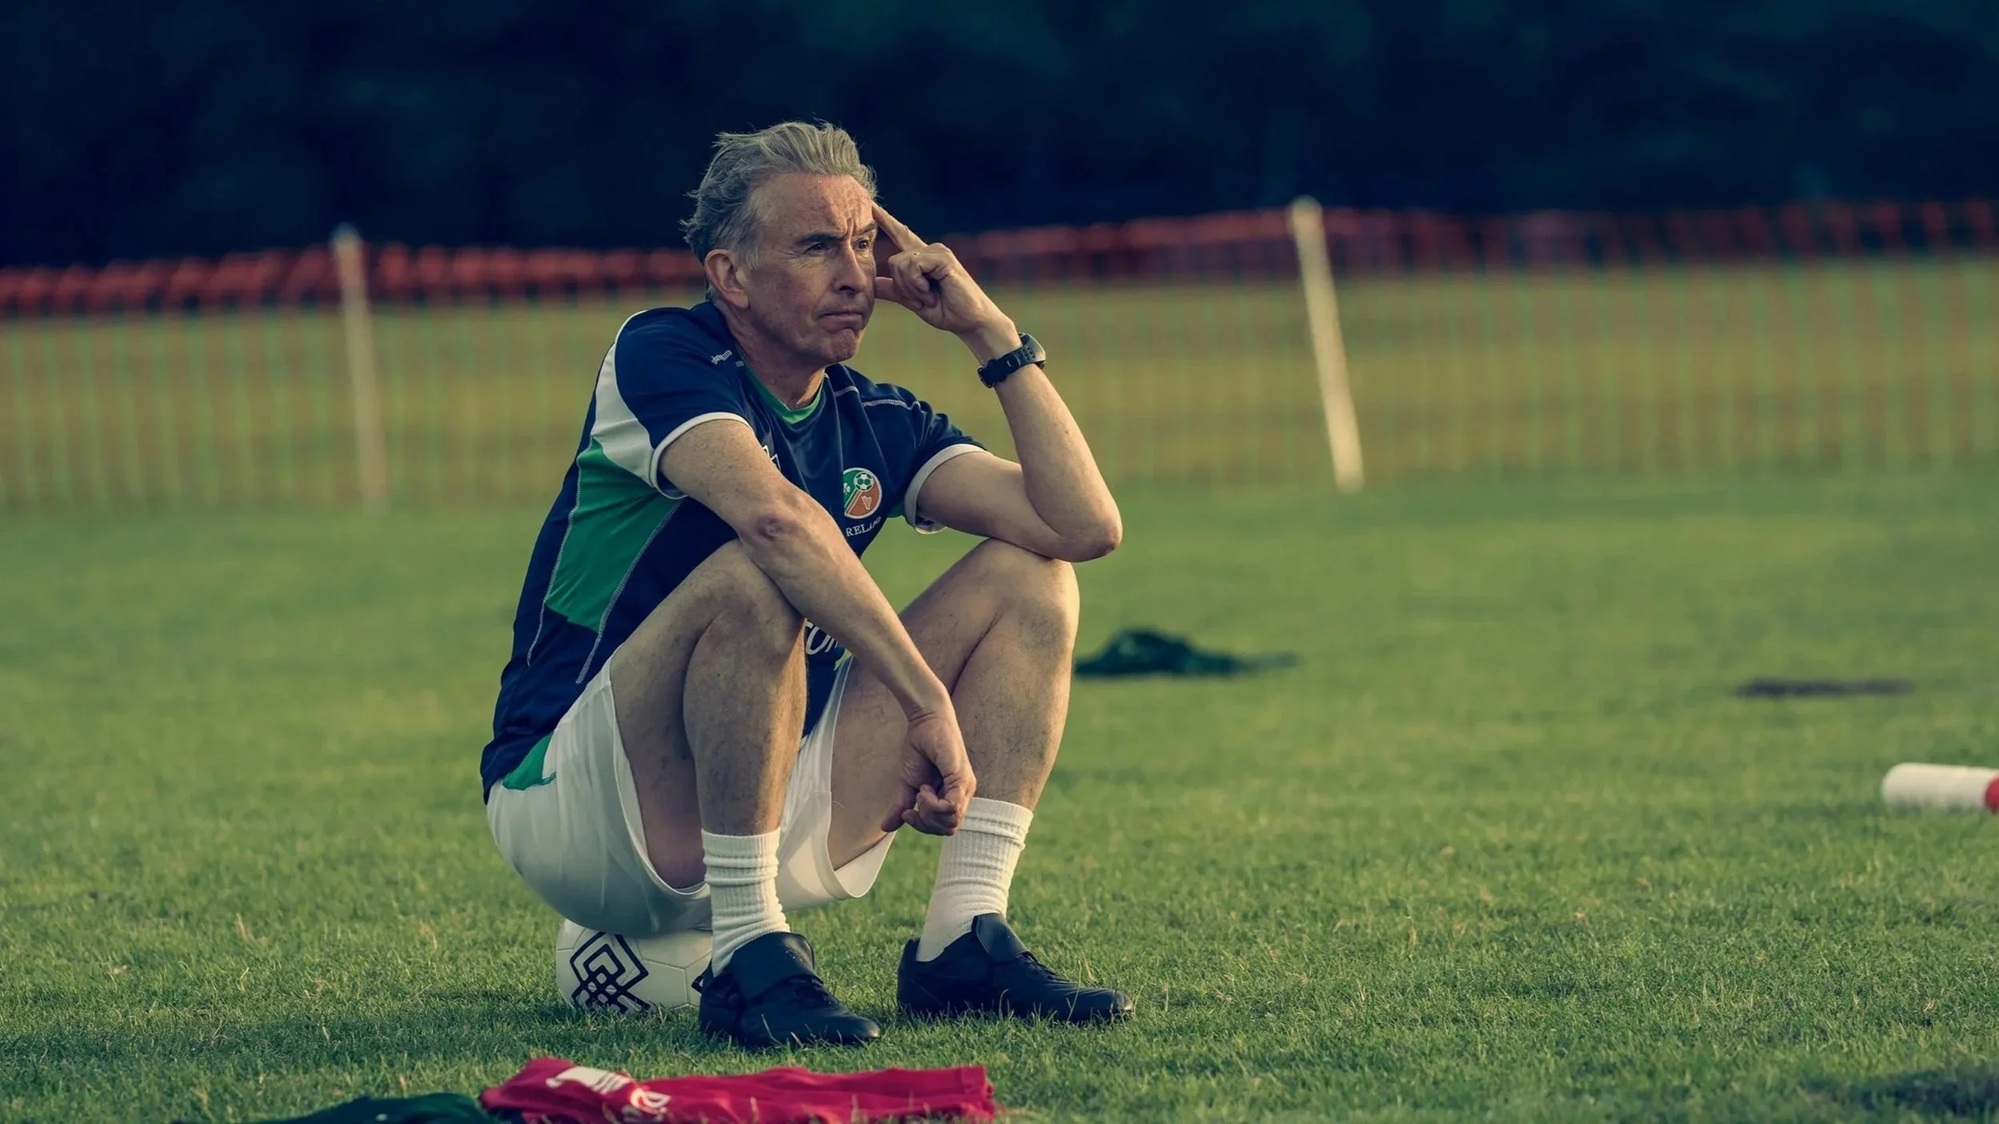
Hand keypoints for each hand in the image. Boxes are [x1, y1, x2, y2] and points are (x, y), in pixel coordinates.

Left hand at [872, 204, 1016, 357]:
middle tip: (924, 300)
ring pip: (901, 264)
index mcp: (922, 259)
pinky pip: (913, 266)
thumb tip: (873, 284)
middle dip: (903, 287)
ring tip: (931, 296)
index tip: (871, 205)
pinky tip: (933, 291)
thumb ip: (894, 290)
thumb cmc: (947, 311)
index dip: (886, 220)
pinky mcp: (942, 257)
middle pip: (894, 261)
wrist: (970, 321)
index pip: (901, 235)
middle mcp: (929, 251)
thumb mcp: (914, 301)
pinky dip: (918, 284)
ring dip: (911, 288)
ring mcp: (937, 251)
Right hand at [880, 709, 976, 834]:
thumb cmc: (919, 749)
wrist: (924, 722)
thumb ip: (901, 806)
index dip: (924, 826)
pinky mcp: (962, 778)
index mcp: (953, 797)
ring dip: (929, 812)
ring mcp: (965, 787)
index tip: (907, 812)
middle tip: (914, 803)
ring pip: (952, 821)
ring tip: (921, 791)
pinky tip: (924, 789)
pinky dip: (934, 805)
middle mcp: (963, 794)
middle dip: (926, 823)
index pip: (944, 827)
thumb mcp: (907, 784)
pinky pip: (952, 807)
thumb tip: (885, 828)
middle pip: (949, 828)